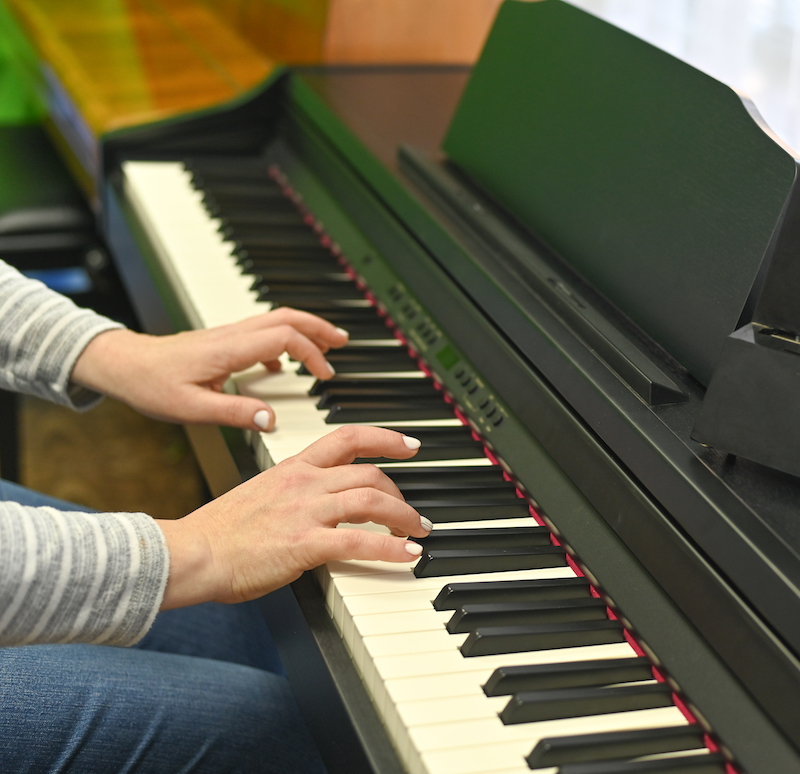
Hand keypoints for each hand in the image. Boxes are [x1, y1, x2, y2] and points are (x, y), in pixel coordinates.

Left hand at [71, 308, 347, 429]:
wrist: (124, 364)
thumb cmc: (151, 384)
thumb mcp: (191, 408)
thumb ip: (234, 413)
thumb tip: (271, 419)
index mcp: (229, 349)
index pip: (284, 337)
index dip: (311, 353)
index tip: (323, 375)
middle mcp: (232, 335)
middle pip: (287, 317)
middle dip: (319, 327)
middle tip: (342, 342)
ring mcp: (228, 334)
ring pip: (276, 319)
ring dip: (305, 327)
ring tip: (327, 344)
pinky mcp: (222, 340)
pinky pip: (262, 330)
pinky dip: (284, 338)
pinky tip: (284, 362)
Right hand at [157, 426, 430, 607]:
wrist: (194, 552)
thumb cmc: (219, 531)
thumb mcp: (261, 494)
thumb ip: (293, 492)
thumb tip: (316, 504)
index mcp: (293, 468)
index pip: (348, 438)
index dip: (385, 438)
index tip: (410, 444)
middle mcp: (305, 483)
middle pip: (369, 474)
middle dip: (399, 492)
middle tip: (411, 511)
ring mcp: (306, 512)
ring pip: (372, 501)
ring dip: (403, 516)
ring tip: (417, 531)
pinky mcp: (305, 544)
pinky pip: (360, 541)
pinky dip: (391, 547)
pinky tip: (407, 554)